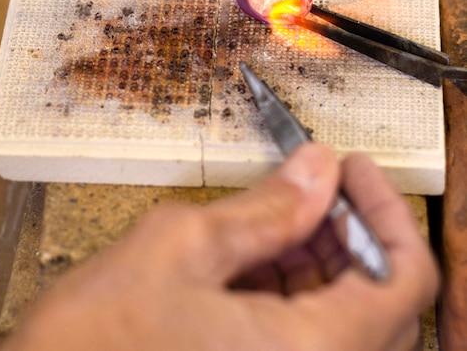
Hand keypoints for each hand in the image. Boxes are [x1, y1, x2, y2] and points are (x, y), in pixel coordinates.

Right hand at [4, 144, 437, 350]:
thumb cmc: (98, 335)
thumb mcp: (182, 245)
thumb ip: (265, 208)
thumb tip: (316, 168)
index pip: (404, 282)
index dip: (388, 212)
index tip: (355, 169)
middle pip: (379, 301)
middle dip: (351, 231)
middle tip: (317, 183)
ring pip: (343, 317)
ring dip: (324, 257)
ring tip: (283, 209)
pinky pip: (306, 333)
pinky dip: (295, 286)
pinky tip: (260, 248)